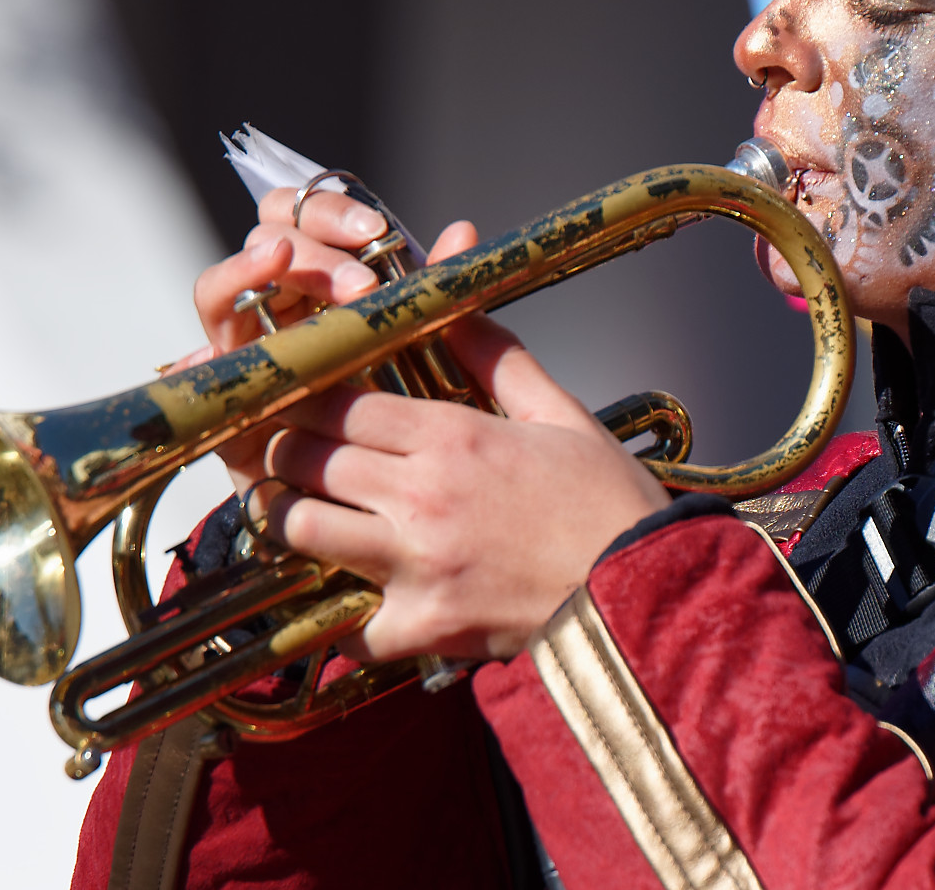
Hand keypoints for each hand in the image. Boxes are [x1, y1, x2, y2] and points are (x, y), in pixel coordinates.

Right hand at [189, 188, 422, 490]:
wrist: (383, 488)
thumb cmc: (405, 402)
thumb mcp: (426, 343)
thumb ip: (437, 286)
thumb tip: (461, 230)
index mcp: (324, 274)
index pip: (306, 212)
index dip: (333, 211)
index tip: (377, 234)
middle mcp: (279, 300)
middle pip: (264, 236)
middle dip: (311, 249)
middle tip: (360, 286)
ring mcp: (246, 344)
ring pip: (220, 288)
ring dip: (250, 272)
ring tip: (281, 267)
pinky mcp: (228, 398)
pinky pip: (195, 370)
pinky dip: (195, 359)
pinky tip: (208, 356)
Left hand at [250, 295, 672, 661]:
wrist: (645, 591)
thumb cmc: (608, 502)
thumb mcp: (560, 413)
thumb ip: (496, 357)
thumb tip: (456, 307)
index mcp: (453, 436)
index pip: (337, 403)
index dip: (306, 397)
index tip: (296, 396)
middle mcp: (421, 496)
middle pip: (305, 459)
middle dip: (289, 452)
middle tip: (292, 452)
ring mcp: (415, 565)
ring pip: (303, 531)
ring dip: (294, 519)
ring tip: (307, 513)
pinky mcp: (421, 627)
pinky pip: (344, 625)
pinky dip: (339, 616)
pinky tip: (352, 601)